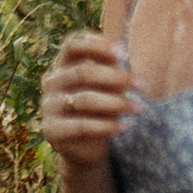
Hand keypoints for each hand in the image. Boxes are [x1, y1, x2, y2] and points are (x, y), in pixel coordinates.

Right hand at [39, 31, 140, 180]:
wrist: (85, 148)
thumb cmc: (99, 109)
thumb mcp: (107, 87)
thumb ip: (110, 71)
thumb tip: (121, 54)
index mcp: (63, 64)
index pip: (73, 44)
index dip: (96, 45)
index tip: (123, 54)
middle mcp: (52, 82)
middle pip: (83, 72)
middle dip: (117, 78)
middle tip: (144, 86)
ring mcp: (49, 106)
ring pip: (84, 99)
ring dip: (117, 103)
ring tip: (139, 109)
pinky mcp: (52, 130)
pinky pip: (81, 126)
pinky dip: (106, 126)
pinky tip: (125, 128)